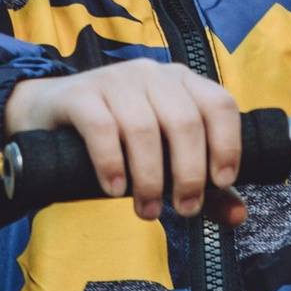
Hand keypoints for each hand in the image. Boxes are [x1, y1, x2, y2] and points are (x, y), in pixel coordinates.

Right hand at [3, 59, 244, 221]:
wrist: (50, 116)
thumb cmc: (119, 140)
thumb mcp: (164, 159)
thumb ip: (204, 186)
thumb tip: (239, 216)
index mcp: (182, 82)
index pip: (219, 104)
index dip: (227, 144)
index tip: (220, 183)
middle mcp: (152, 74)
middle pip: (184, 121)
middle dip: (188, 174)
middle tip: (182, 209)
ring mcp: (115, 80)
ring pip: (143, 128)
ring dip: (149, 178)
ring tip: (147, 211)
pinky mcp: (81, 94)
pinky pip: (102, 128)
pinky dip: (112, 163)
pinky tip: (114, 189)